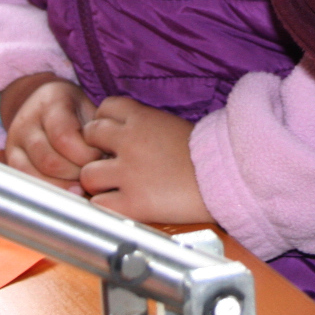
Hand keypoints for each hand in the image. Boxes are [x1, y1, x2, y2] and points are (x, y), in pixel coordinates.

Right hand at [1, 73, 101, 187]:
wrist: (43, 102)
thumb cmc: (76, 111)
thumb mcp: (89, 109)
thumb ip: (99, 132)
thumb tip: (112, 163)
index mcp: (51, 102)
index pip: (64, 136)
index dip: (86, 154)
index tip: (102, 157)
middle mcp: (27, 121)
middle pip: (49, 161)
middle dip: (76, 175)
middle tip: (95, 177)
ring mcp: (15, 141)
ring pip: (35, 176)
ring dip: (63, 187)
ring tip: (83, 188)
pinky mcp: (10, 160)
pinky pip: (26, 183)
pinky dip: (48, 191)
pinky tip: (66, 193)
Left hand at [79, 97, 212, 223]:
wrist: (226, 178)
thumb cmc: (208, 154)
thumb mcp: (174, 126)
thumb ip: (147, 126)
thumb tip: (129, 133)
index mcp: (142, 118)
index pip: (105, 107)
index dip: (104, 120)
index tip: (111, 134)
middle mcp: (129, 141)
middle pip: (89, 135)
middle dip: (94, 148)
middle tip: (107, 160)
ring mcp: (128, 173)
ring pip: (87, 174)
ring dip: (96, 181)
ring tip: (110, 187)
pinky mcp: (133, 203)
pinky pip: (99, 205)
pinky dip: (104, 207)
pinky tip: (116, 206)